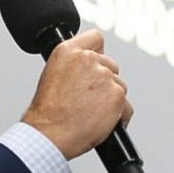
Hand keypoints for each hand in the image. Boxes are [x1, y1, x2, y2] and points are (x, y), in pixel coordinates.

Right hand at [21, 29, 132, 159]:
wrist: (49, 134)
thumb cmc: (47, 112)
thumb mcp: (52, 75)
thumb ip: (73, 64)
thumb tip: (87, 67)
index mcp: (68, 51)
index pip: (95, 38)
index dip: (98, 52)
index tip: (96, 64)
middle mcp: (87, 59)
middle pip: (110, 65)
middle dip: (104, 82)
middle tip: (89, 99)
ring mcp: (104, 76)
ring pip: (119, 86)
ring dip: (110, 100)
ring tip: (91, 113)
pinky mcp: (116, 95)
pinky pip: (126, 107)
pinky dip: (119, 117)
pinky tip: (102, 123)